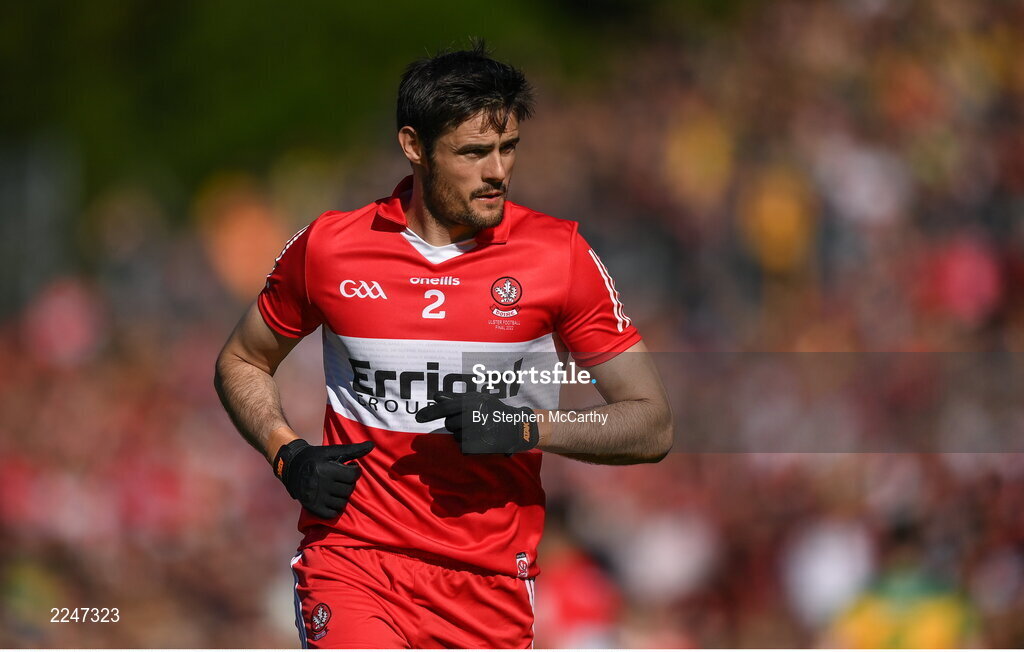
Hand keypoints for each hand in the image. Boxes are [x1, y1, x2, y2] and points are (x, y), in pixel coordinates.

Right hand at [273, 439, 374, 518]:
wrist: (291, 466)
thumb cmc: (315, 457)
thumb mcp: (332, 451)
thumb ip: (353, 449)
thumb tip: (372, 445)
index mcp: (325, 469)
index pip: (353, 475)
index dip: (355, 471)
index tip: (350, 468)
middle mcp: (320, 484)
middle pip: (348, 489)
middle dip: (348, 483)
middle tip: (341, 478)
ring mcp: (315, 498)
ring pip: (342, 503)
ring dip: (342, 496)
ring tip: (335, 487)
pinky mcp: (312, 508)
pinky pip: (332, 514)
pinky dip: (335, 508)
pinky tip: (331, 498)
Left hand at [415, 391, 539, 454]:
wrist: (516, 426)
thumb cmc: (494, 410)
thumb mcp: (477, 399)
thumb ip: (455, 399)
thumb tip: (435, 397)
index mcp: (472, 402)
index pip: (445, 408)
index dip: (429, 413)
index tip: (417, 417)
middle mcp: (473, 416)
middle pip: (449, 424)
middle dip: (455, 424)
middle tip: (470, 421)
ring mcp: (477, 431)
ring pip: (456, 437)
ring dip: (463, 435)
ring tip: (478, 430)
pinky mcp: (480, 445)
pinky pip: (463, 447)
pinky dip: (468, 445)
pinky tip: (480, 439)